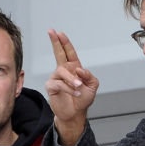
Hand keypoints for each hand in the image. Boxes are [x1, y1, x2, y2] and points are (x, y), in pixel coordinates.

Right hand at [45, 29, 98, 145]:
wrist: (76, 113)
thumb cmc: (83, 100)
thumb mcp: (92, 86)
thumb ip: (89, 75)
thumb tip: (79, 69)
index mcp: (74, 68)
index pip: (69, 52)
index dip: (65, 42)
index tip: (59, 33)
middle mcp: (64, 71)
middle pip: (58, 53)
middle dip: (55, 42)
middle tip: (51, 32)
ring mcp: (56, 78)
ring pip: (62, 72)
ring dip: (72, 80)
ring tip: (79, 87)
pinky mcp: (51, 87)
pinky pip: (59, 84)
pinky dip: (68, 88)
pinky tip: (75, 92)